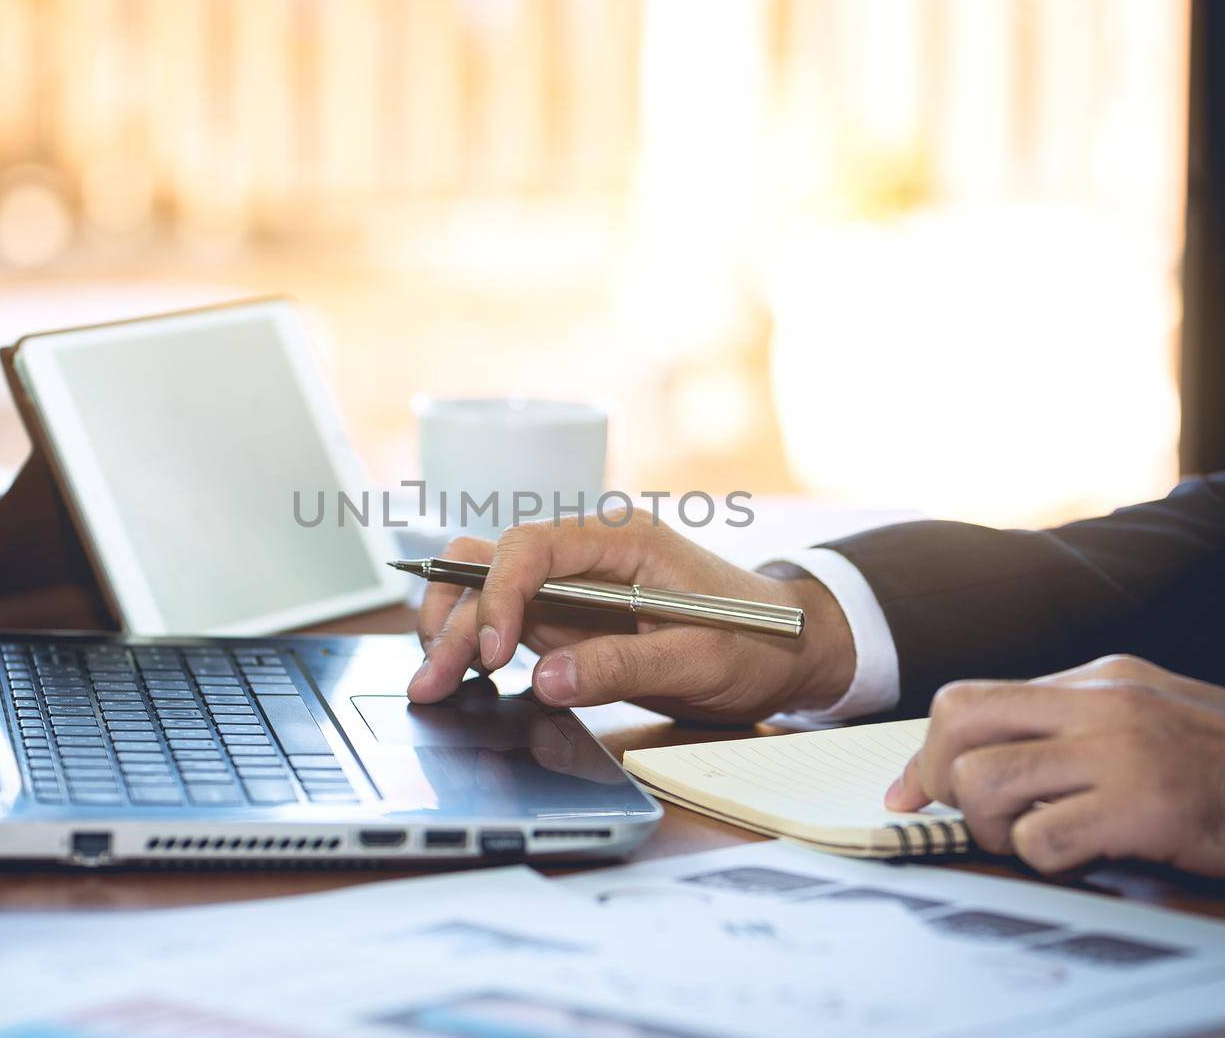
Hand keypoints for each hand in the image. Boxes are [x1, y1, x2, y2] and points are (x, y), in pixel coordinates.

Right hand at [408, 509, 855, 723]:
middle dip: (454, 618)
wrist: (792, 650)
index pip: (531, 546)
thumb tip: (545, 678)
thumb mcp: (702, 657)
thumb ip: (623, 664)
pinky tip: (460, 684)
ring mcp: (570, 588)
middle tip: (434, 680)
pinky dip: (473, 649)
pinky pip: (503, 625)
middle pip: (490, 564)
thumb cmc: (760, 639)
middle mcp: (585, 555)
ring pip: (483, 590)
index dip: (499, 593)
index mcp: (621, 539)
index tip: (493, 650)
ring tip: (432, 684)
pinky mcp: (565, 622)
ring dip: (451, 631)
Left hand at [886, 654, 1224, 889]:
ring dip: (987, 828)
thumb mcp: (1155, 715)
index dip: (927, 752)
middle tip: (957, 819)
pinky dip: (1040, 860)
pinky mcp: (1146, 806)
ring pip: (985, 781)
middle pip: (958, 723)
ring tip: (1029, 842)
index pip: (972, 699)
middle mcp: (1101, 701)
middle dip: (936, 779)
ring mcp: (1121, 750)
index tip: (909, 794)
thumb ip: (1075, 729)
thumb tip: (986, 763)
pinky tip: (1078, 859)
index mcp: (1099, 678)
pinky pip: (1041, 838)